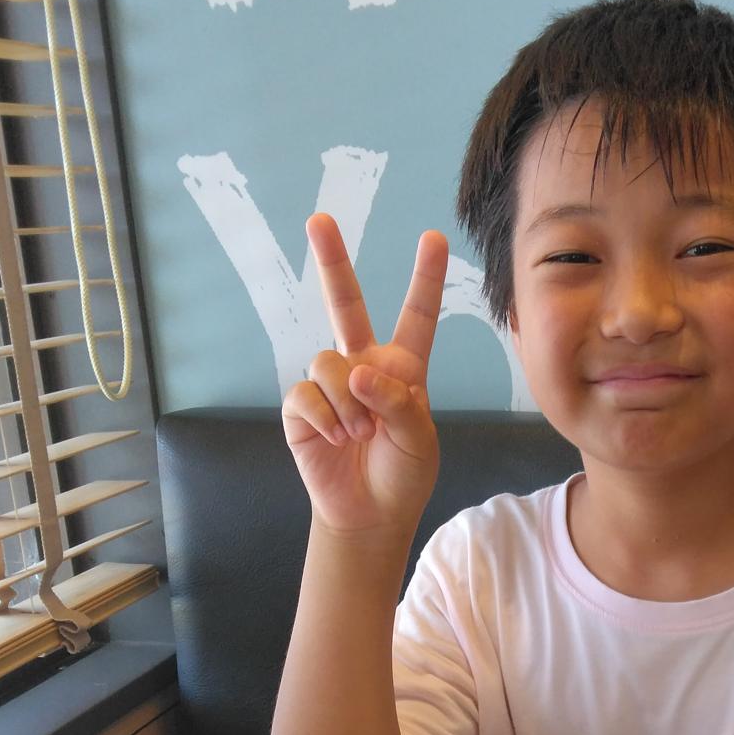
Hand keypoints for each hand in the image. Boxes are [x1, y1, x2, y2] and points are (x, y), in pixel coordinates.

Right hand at [282, 216, 448, 538]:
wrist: (370, 514)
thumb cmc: (403, 475)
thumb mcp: (420, 440)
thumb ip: (399, 402)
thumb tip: (359, 371)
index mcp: (403, 369)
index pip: (416, 317)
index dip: (424, 279)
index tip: (432, 237)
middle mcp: (362, 366)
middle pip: (345, 304)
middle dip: (331, 262)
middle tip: (319, 219)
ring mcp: (328, 385)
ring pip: (327, 361)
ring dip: (347, 400)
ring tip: (360, 434)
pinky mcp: (302, 408)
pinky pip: (305, 393)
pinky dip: (325, 417)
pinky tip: (337, 439)